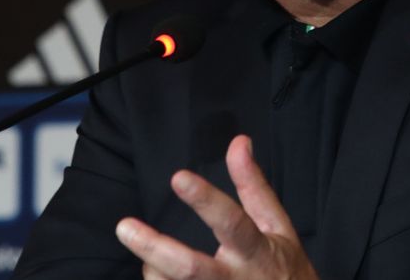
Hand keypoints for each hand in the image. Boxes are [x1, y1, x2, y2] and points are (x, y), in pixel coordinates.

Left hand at [116, 135, 318, 279]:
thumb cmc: (285, 270)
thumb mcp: (278, 227)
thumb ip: (254, 187)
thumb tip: (239, 142)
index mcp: (256, 251)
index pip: (231, 222)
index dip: (205, 200)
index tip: (178, 178)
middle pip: (191, 269)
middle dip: (155, 249)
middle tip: (125, 228)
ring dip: (154, 270)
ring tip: (150, 259)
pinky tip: (160, 275)